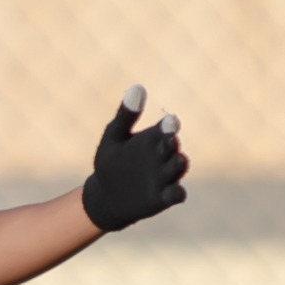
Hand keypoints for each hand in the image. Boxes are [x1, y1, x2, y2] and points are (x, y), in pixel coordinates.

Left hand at [81, 90, 189, 232]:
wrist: (105, 195)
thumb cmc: (111, 162)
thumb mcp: (114, 137)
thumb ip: (126, 115)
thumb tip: (137, 86)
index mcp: (153, 138)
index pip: (166, 128)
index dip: (169, 125)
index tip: (170, 121)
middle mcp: (163, 155)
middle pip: (173, 146)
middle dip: (173, 143)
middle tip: (170, 139)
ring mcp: (165, 177)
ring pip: (178, 167)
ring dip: (180, 163)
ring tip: (178, 159)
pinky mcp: (163, 198)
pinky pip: (176, 194)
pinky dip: (177, 193)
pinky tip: (176, 193)